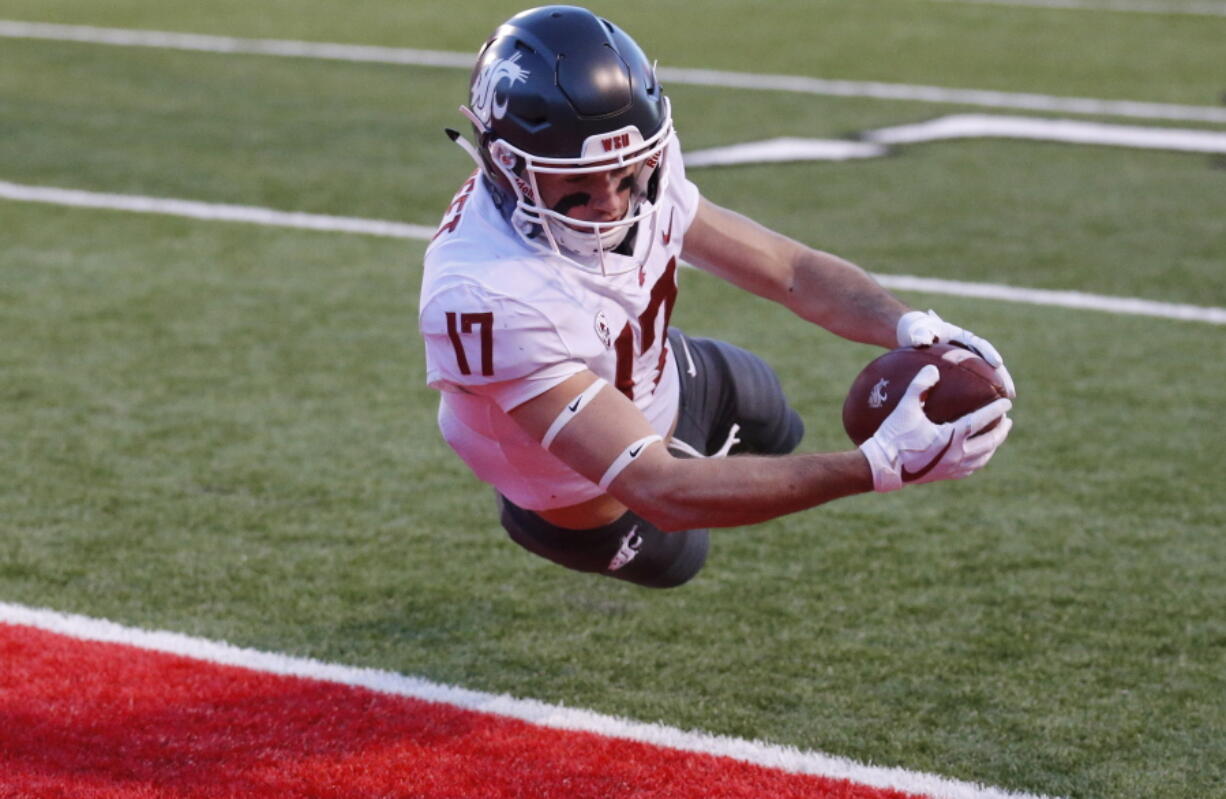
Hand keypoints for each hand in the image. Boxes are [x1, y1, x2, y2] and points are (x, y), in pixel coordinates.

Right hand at [859, 365, 1012, 491]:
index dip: (996, 410)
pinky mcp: (943, 475)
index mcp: (951, 437)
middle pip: (989, 442)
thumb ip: (920, 385)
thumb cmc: (893, 434)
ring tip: (997, 438)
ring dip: (993, 446)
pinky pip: (969, 469)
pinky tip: (977, 456)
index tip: (1007, 402)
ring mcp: (951, 467)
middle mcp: (956, 454)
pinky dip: (979, 460)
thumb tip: (933, 369)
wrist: (882, 466)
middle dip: (1001, 430)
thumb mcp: (906, 407)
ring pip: (982, 458)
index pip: (981, 420)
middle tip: (1008, 420)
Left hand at [896, 310, 1015, 397]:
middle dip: (1002, 376)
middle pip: (990, 362)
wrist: (913, 335)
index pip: (979, 344)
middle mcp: (969, 349)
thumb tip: (922, 341)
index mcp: (962, 337)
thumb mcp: (916, 331)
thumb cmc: (916, 331)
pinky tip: (984, 410)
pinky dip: (980, 394)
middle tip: (1010, 392)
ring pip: (986, 375)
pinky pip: (973, 383)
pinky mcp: (962, 371)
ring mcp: (967, 360)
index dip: (989, 352)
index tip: (997, 363)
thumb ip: (920, 335)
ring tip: (1006, 402)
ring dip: (997, 387)